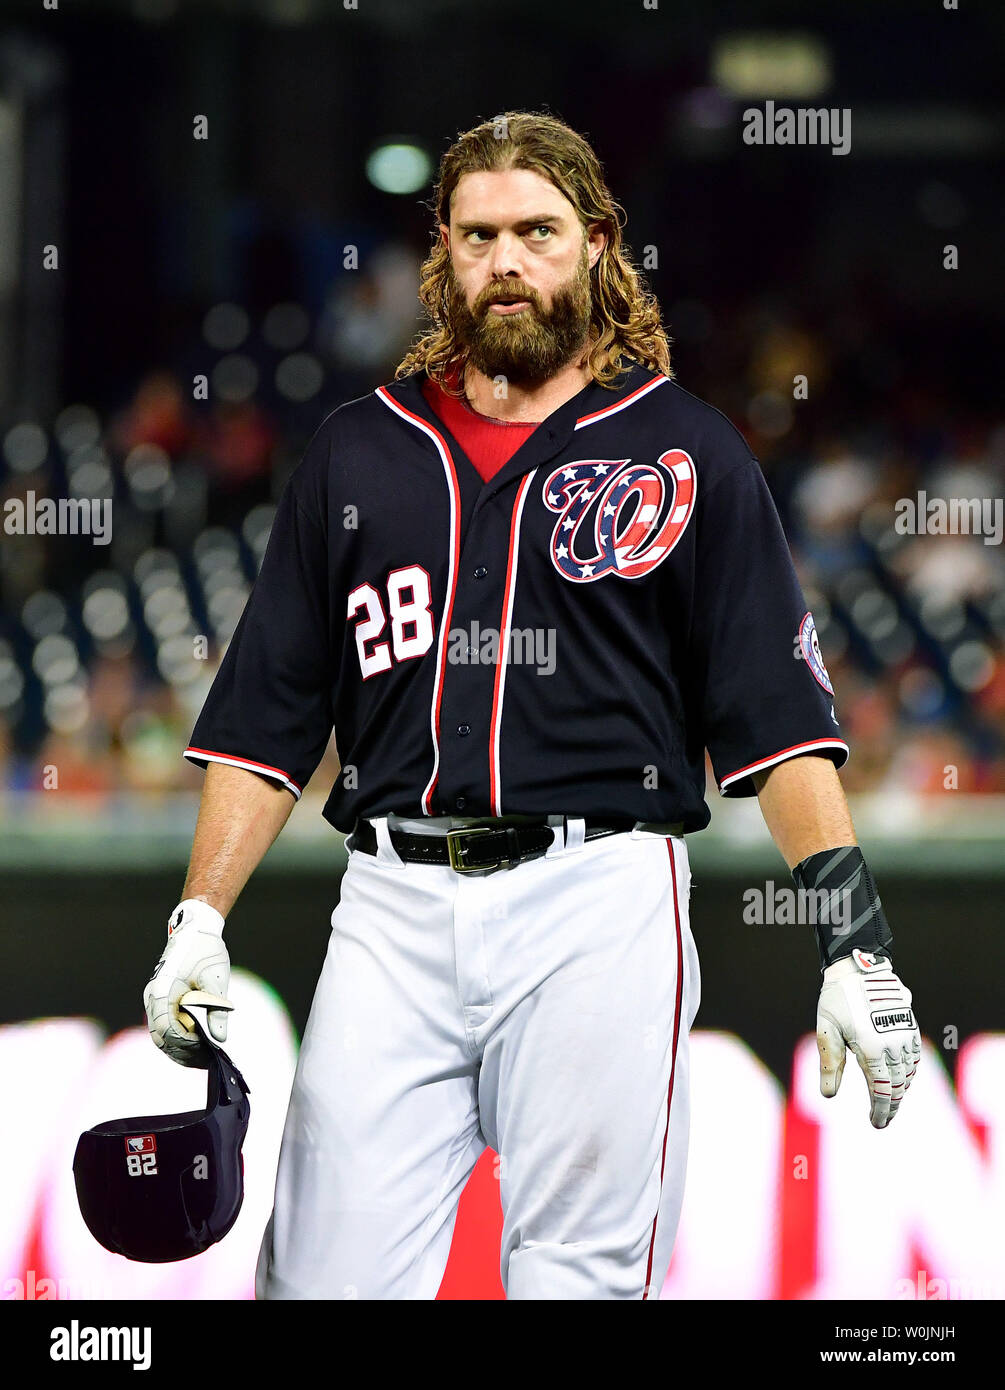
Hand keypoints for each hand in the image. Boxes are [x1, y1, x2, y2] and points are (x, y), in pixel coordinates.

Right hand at [143, 899, 232, 1066]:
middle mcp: (153, 998)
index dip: (187, 1045)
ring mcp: (154, 999)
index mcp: (162, 992)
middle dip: (183, 1052)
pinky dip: (178, 1037)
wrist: (195, 928)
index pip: (169, 1031)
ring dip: (179, 1048)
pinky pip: (164, 1025)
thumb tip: (220, 1039)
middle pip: (161, 1038)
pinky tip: (197, 1043)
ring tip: (203, 1057)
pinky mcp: (161, 999)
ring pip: (161, 1035)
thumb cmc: (206, 950)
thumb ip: (217, 1010)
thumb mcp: (216, 980)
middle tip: (207, 1061)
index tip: (207, 1052)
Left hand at [816, 948, 920, 1128]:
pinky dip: (908, 1071)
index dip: (880, 1111)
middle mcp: (893, 1045)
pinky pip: (914, 1056)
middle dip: (890, 1106)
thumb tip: (828, 1096)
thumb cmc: (837, 998)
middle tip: (883, 1119)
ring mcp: (904, 1034)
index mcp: (871, 1049)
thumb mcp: (827, 1030)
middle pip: (897, 1086)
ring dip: (899, 1089)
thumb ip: (829, 1063)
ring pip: (908, 1073)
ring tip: (888, 1100)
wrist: (859, 966)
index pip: (881, 1091)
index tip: (877, 1124)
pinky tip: (900, 1076)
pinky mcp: (910, 1024)